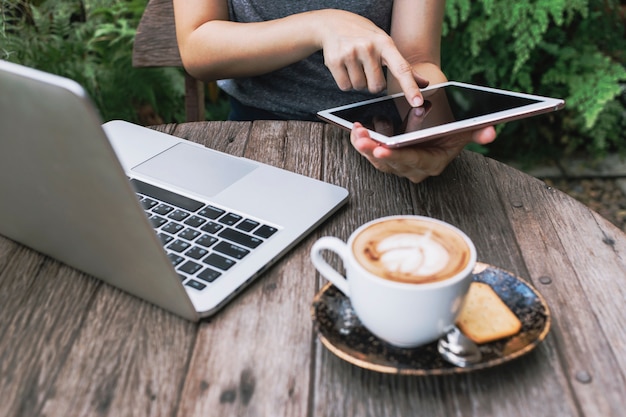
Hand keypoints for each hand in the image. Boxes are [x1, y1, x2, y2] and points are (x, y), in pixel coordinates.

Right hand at [316, 10, 428, 106]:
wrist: (333, 23)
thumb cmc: (364, 36)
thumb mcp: (385, 44)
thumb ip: (404, 66)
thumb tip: (425, 84)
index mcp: (385, 43)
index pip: (401, 69)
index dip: (410, 87)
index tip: (417, 101)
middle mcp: (368, 47)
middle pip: (377, 87)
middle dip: (372, 82)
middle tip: (366, 66)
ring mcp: (350, 53)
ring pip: (359, 87)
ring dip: (358, 81)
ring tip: (354, 63)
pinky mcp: (335, 61)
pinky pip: (345, 86)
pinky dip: (345, 82)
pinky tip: (344, 66)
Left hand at [350, 122, 496, 182]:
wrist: (439, 125)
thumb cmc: (450, 127)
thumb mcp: (464, 128)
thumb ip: (476, 131)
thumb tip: (491, 132)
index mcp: (432, 163)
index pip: (412, 160)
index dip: (396, 156)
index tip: (382, 150)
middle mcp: (414, 169)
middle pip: (390, 163)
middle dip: (374, 150)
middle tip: (363, 139)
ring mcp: (399, 166)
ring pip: (377, 160)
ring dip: (365, 147)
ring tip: (357, 131)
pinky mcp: (388, 160)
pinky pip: (372, 154)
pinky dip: (362, 143)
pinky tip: (355, 131)